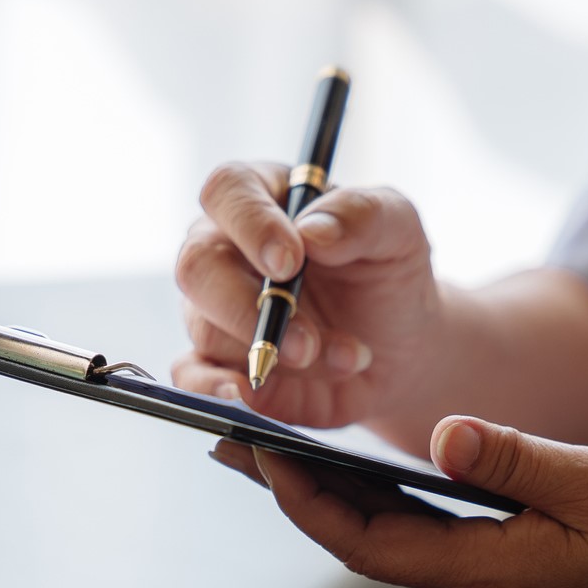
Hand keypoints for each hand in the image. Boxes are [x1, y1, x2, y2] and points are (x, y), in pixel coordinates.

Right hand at [172, 162, 445, 429]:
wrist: (398, 349)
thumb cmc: (388, 275)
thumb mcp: (398, 231)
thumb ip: (362, 216)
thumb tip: (313, 231)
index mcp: (263, 197)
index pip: (228, 191)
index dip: (250, 223)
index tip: (291, 259)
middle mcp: (226, 249)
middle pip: (197, 265)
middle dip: (250, 309)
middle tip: (307, 341)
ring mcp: (215, 308)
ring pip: (211, 330)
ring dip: (278, 355)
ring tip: (346, 360)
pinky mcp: (218, 363)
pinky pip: (188, 375)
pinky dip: (211, 388)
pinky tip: (246, 396)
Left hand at [214, 418, 587, 587]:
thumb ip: (511, 460)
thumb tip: (442, 436)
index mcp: (486, 578)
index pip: (364, 541)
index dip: (303, 498)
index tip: (258, 453)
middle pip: (363, 545)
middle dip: (300, 493)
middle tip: (239, 444)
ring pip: (395, 549)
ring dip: (341, 503)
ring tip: (286, 451)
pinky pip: (430, 552)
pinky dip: (391, 513)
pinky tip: (374, 478)